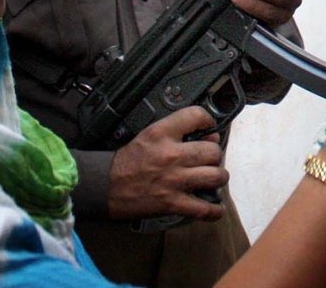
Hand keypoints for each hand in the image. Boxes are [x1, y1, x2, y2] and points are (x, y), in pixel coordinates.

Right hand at [107, 106, 227, 220]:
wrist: (107, 186)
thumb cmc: (128, 161)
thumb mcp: (148, 135)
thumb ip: (176, 132)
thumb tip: (208, 135)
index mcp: (161, 133)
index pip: (196, 116)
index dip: (208, 120)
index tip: (209, 128)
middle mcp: (171, 154)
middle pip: (213, 150)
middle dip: (214, 155)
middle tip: (208, 159)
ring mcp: (174, 180)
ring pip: (216, 176)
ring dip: (218, 178)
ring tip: (212, 178)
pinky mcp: (173, 203)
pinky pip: (205, 209)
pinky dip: (214, 210)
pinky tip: (214, 207)